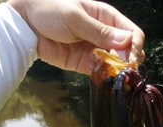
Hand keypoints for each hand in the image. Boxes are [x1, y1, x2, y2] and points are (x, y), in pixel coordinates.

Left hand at [8, 0, 144, 74]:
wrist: (27, 27)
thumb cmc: (50, 11)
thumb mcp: (76, 18)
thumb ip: (100, 31)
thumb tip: (126, 41)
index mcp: (106, 17)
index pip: (131, 32)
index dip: (135, 45)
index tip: (132, 58)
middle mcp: (104, 35)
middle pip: (127, 50)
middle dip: (129, 61)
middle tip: (125, 70)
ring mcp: (95, 50)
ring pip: (116, 63)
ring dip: (118, 71)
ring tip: (115, 76)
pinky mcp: (85, 64)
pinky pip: (101, 72)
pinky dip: (105, 77)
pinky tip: (104, 78)